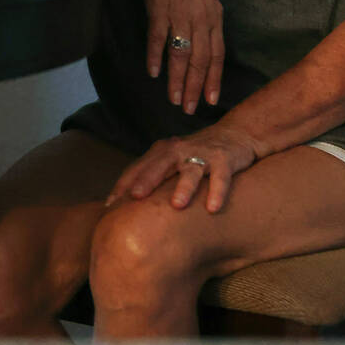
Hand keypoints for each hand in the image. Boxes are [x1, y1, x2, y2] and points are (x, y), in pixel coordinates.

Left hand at [105, 124, 257, 213]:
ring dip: (184, 186)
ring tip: (177, 205)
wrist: (235, 134)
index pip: (138, 168)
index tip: (109, 207)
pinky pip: (220, 176)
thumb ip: (153, 180)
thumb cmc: (196, 155)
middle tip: (135, 197)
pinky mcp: (224, 159)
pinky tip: (213, 208)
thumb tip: (124, 210)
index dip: (123, 185)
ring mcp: (202, 153)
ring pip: (191, 170)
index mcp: (162, 152)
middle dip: (147, 179)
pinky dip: (217, 191)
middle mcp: (179, 150)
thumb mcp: (172, 163)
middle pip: (160, 164)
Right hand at [139, 0, 224, 115]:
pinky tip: (154, 73)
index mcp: (214, 14)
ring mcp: (181, 13)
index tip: (211, 98)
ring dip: (178, 80)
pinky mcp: (160, 8)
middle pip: (201, 59)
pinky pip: (159, 38)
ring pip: (182, 54)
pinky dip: (156, 57)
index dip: (213, 77)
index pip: (218, 53)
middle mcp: (201, 17)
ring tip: (174, 99)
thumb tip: (201, 39)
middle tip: (190, 109)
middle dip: (196, 87)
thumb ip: (203, 18)